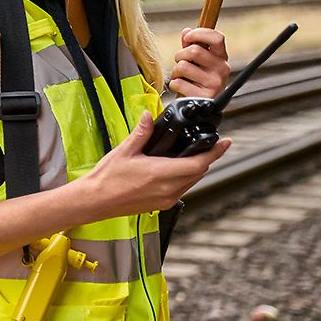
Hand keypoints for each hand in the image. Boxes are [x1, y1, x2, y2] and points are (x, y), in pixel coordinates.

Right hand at [72, 111, 231, 221]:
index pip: (198, 164)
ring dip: (197, 168)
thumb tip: (148, 116)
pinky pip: (182, 190)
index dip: (215, 153)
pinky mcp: (161, 205)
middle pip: (199, 173)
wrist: (95, 201)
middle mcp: (167, 190)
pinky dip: (186, 178)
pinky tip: (179, 168)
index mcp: (161, 174)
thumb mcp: (125, 150)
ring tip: (196, 154)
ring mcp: (165, 199)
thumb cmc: (107, 178)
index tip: (225, 142)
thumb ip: (141, 132)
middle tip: (211, 144)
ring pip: (192, 182)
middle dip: (207, 158)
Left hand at [168, 27, 230, 98]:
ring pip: (183, 66)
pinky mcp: (204, 97)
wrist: (203, 105)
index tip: (187, 38)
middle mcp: (222, 70)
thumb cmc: (200, 79)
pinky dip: (174, 84)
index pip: (217, 38)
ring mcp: (215, 84)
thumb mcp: (199, 61)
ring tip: (181, 76)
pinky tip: (182, 87)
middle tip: (180, 62)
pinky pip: (179, 83)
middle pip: (194, 51)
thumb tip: (187, 31)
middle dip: (180, 55)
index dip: (199, 34)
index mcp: (222, 57)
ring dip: (176, 71)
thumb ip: (192, 45)